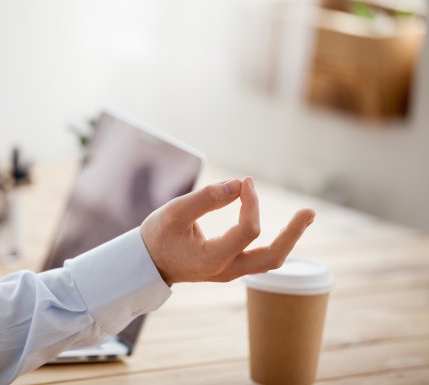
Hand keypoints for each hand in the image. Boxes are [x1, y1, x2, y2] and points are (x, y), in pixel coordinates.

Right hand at [140, 177, 314, 284]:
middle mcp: (226, 270)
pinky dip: (273, 240)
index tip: (245, 182)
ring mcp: (229, 272)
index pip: (248, 230)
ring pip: (269, 261)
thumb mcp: (174, 212)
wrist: (146, 263)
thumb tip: (239, 185)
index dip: (251, 203)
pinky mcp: (229, 267)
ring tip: (306, 216)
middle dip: (293, 234)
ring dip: (288, 239)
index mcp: (212, 259)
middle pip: (272, 258)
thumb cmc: (157, 236)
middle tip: (310, 211)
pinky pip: (260, 257)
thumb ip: (206, 198)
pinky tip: (284, 226)